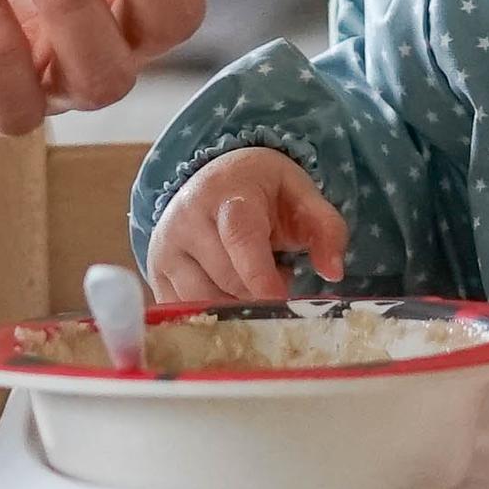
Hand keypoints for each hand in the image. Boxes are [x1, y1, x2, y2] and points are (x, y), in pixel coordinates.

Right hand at [146, 148, 347, 302]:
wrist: (216, 175)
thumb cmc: (265, 190)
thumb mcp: (303, 195)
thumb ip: (327, 228)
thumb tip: (334, 273)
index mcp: (227, 196)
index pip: (240, 240)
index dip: (261, 275)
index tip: (284, 299)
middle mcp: (186, 220)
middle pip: (225, 279)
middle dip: (260, 292)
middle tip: (282, 276)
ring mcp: (165, 248)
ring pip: (201, 300)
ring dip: (237, 304)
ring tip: (255, 278)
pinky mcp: (155, 272)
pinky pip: (182, 310)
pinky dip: (212, 313)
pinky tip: (230, 291)